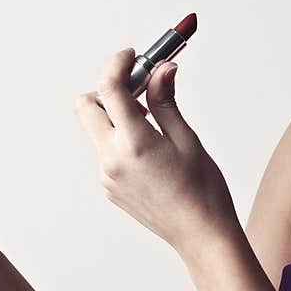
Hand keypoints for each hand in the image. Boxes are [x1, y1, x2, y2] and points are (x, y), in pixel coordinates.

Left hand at [74, 48, 238, 251]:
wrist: (201, 235)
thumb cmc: (203, 190)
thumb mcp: (186, 138)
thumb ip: (165, 100)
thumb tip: (160, 69)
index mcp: (134, 143)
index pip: (109, 88)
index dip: (118, 63)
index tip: (132, 55)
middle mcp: (112, 159)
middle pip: (87, 106)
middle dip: (108, 89)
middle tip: (139, 86)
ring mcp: (107, 176)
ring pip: (97, 129)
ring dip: (116, 114)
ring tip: (153, 120)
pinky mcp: (109, 187)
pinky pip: (106, 151)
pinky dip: (121, 138)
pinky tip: (151, 149)